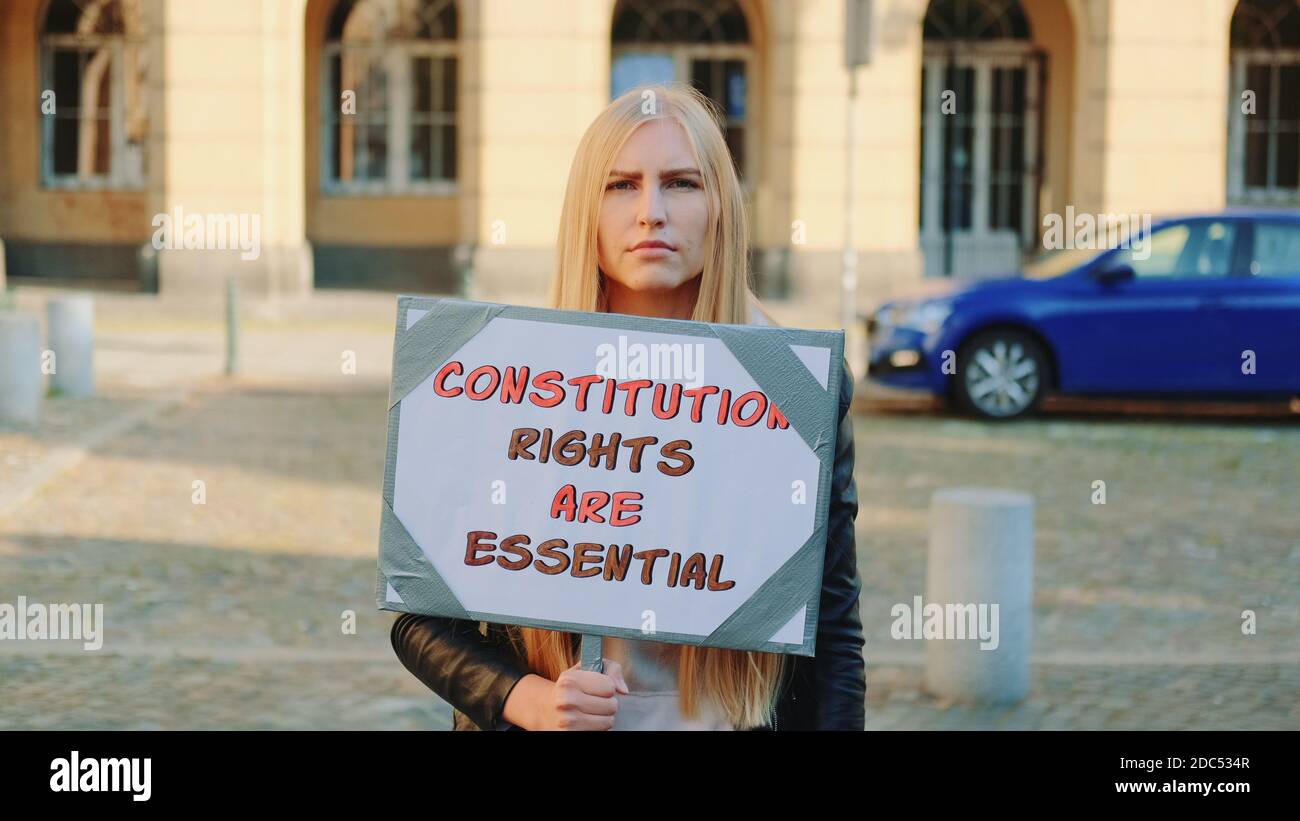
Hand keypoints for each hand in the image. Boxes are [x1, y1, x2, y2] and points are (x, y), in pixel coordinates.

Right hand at [507, 659, 629, 730]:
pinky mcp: (570, 735)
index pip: (610, 686)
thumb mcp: (585, 668)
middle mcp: (566, 701)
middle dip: (606, 703)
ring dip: (603, 718)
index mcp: (570, 681)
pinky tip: (585, 722)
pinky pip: (600, 733)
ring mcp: (567, 722)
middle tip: (593, 701)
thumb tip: (623, 690)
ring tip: (589, 712)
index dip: (607, 687)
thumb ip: (611, 669)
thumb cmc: (571, 686)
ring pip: (608, 722)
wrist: (544, 708)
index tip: (596, 688)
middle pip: (612, 706)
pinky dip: (596, 728)